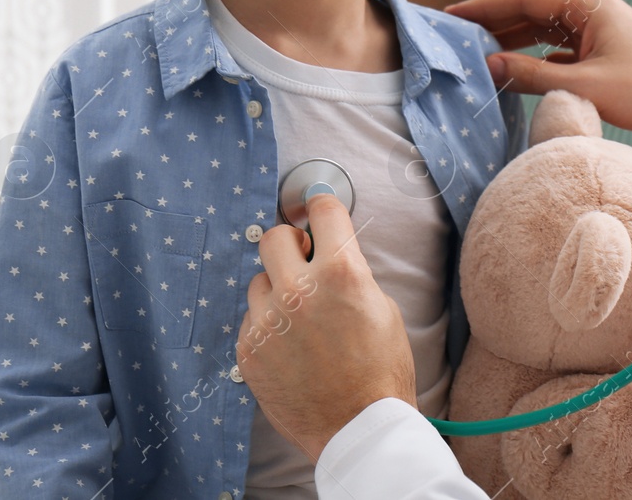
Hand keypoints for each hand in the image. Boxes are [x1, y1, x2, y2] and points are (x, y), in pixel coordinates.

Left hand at [237, 193, 415, 463]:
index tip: (318, 208)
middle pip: (274, 236)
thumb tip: (327, 253)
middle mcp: (299, 291)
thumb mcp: (382, 308)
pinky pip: (251, 320)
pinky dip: (267, 326)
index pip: (322, 209)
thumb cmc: (381, 370)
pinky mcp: (249, 349)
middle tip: (303, 260)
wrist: (357, 427)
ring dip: (276, 290)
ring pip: (259, 280)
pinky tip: (291, 348)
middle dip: (291, 244)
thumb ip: (350, 274)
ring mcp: (268, 322)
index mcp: (341, 273)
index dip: (321, 205)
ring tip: (300, 319)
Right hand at [446, 0, 631, 146]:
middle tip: (455, 36)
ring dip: (512, 44)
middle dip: (493, 24)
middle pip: (530, 12)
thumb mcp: (584, 86)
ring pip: (543, 33)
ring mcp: (597, 32)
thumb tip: (488, 65)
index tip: (451, 15)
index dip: (484, 7)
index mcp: (588, 4)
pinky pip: (558, 52)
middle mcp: (591, 11)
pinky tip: (513, 74)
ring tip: (475, 55)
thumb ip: (532, 75)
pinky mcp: (602, 55)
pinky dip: (534, 61)